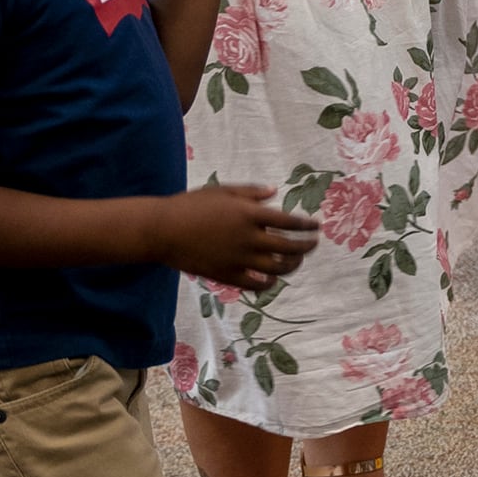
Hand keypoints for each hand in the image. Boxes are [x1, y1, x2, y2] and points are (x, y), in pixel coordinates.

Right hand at [153, 182, 316, 291]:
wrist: (161, 230)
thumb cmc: (190, 205)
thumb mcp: (222, 191)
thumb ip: (250, 192)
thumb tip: (274, 192)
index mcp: (249, 214)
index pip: (290, 222)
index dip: (307, 225)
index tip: (316, 226)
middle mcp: (249, 238)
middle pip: (290, 247)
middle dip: (307, 246)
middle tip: (314, 243)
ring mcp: (239, 259)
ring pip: (278, 269)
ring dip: (292, 265)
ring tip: (296, 260)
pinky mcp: (227, 275)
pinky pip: (256, 284)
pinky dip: (269, 283)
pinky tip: (272, 278)